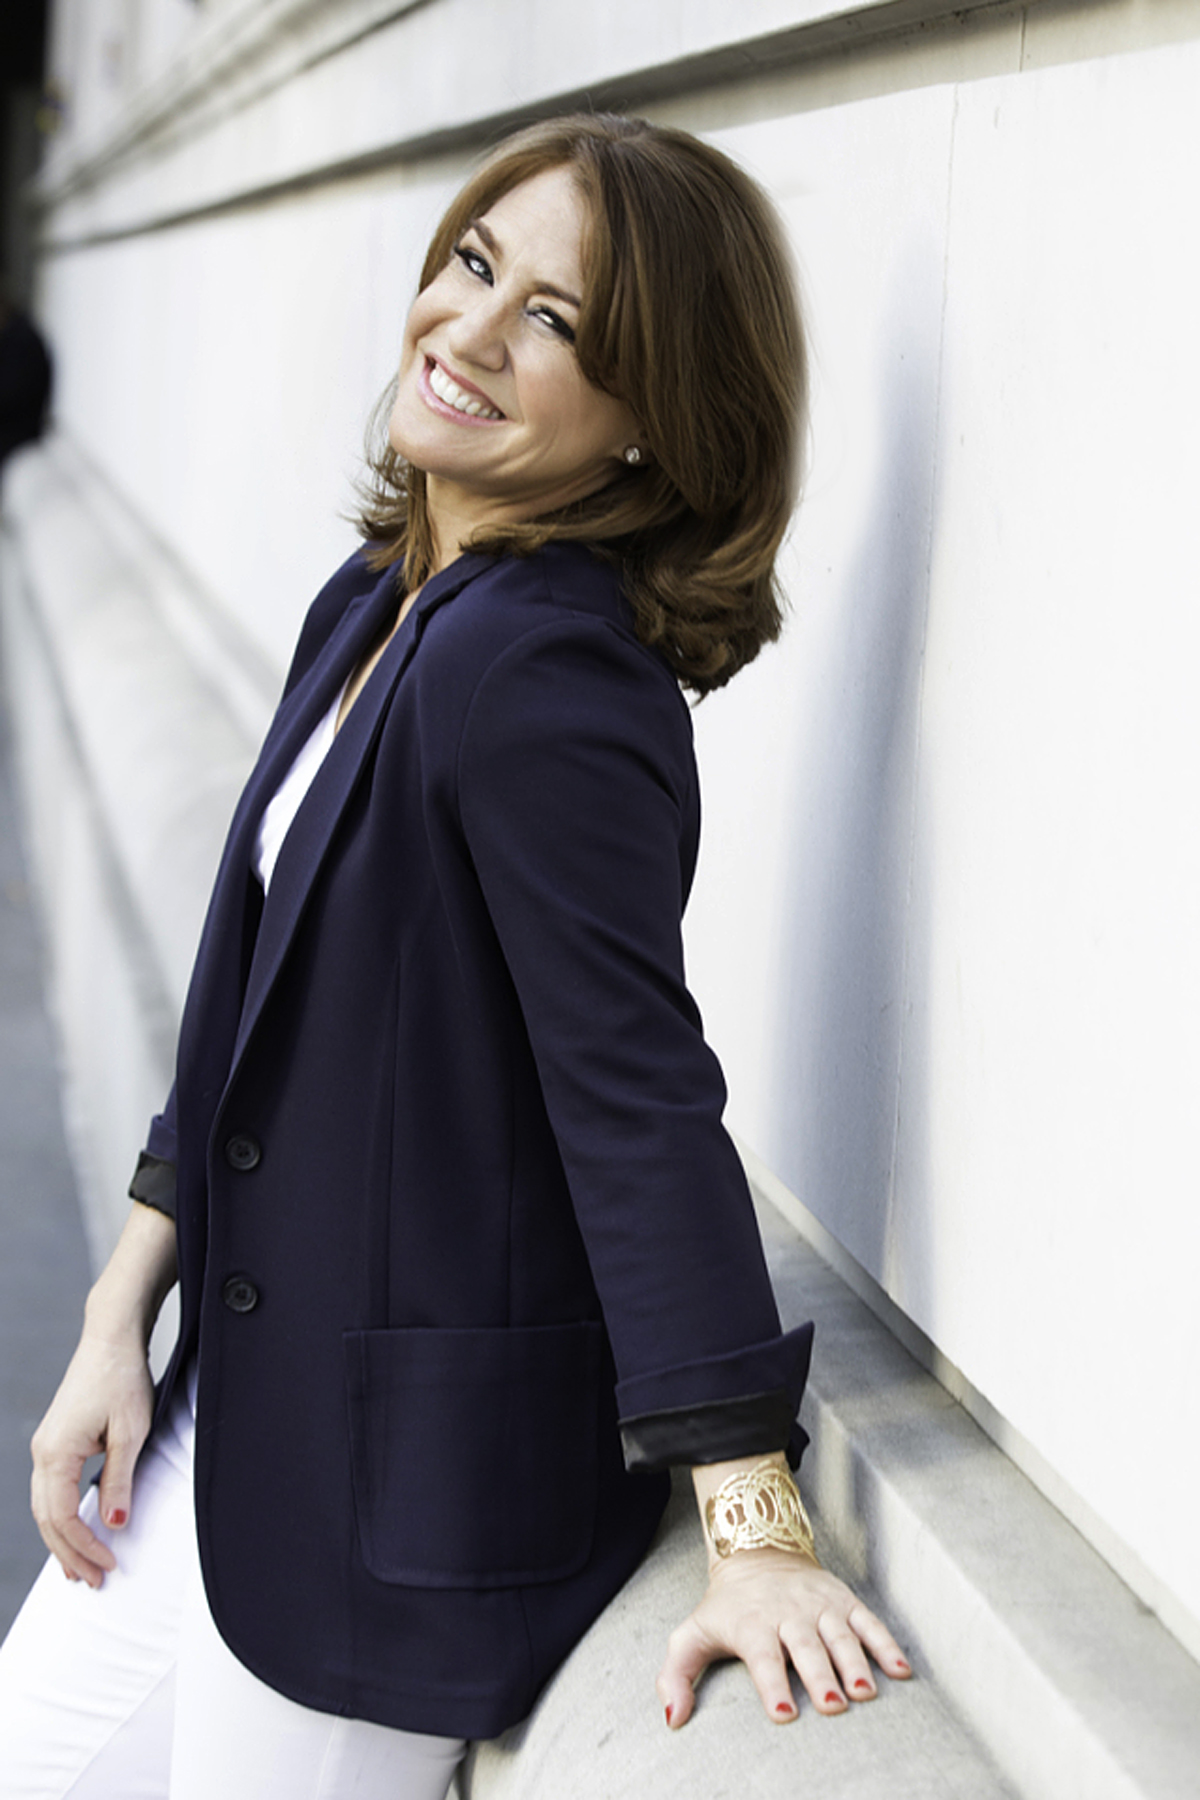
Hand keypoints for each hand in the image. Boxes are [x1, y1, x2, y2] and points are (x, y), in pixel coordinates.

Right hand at [30, 1325, 154, 1587]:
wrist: (111, 1339)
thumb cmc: (121, 1378)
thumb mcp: (130, 1432)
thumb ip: (119, 1480)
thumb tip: (115, 1525)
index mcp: (55, 1453)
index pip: (61, 1516)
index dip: (83, 1546)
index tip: (108, 1566)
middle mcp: (43, 1453)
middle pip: (46, 1518)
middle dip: (69, 1553)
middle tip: (94, 1582)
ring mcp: (45, 1447)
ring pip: (44, 1507)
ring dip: (62, 1540)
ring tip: (80, 1570)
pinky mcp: (55, 1441)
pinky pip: (50, 1491)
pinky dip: (60, 1517)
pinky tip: (75, 1530)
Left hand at [657, 1546, 910, 1726]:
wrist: (757, 1553)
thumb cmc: (726, 1608)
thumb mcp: (692, 1634)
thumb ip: (676, 1676)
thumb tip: (673, 1719)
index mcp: (752, 1623)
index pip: (763, 1655)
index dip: (772, 1683)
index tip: (783, 1713)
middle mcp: (788, 1613)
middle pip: (806, 1647)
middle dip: (820, 1676)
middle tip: (834, 1706)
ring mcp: (819, 1605)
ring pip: (839, 1635)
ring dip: (855, 1663)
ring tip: (865, 1694)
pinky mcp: (843, 1600)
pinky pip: (868, 1621)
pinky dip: (886, 1644)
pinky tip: (902, 1671)